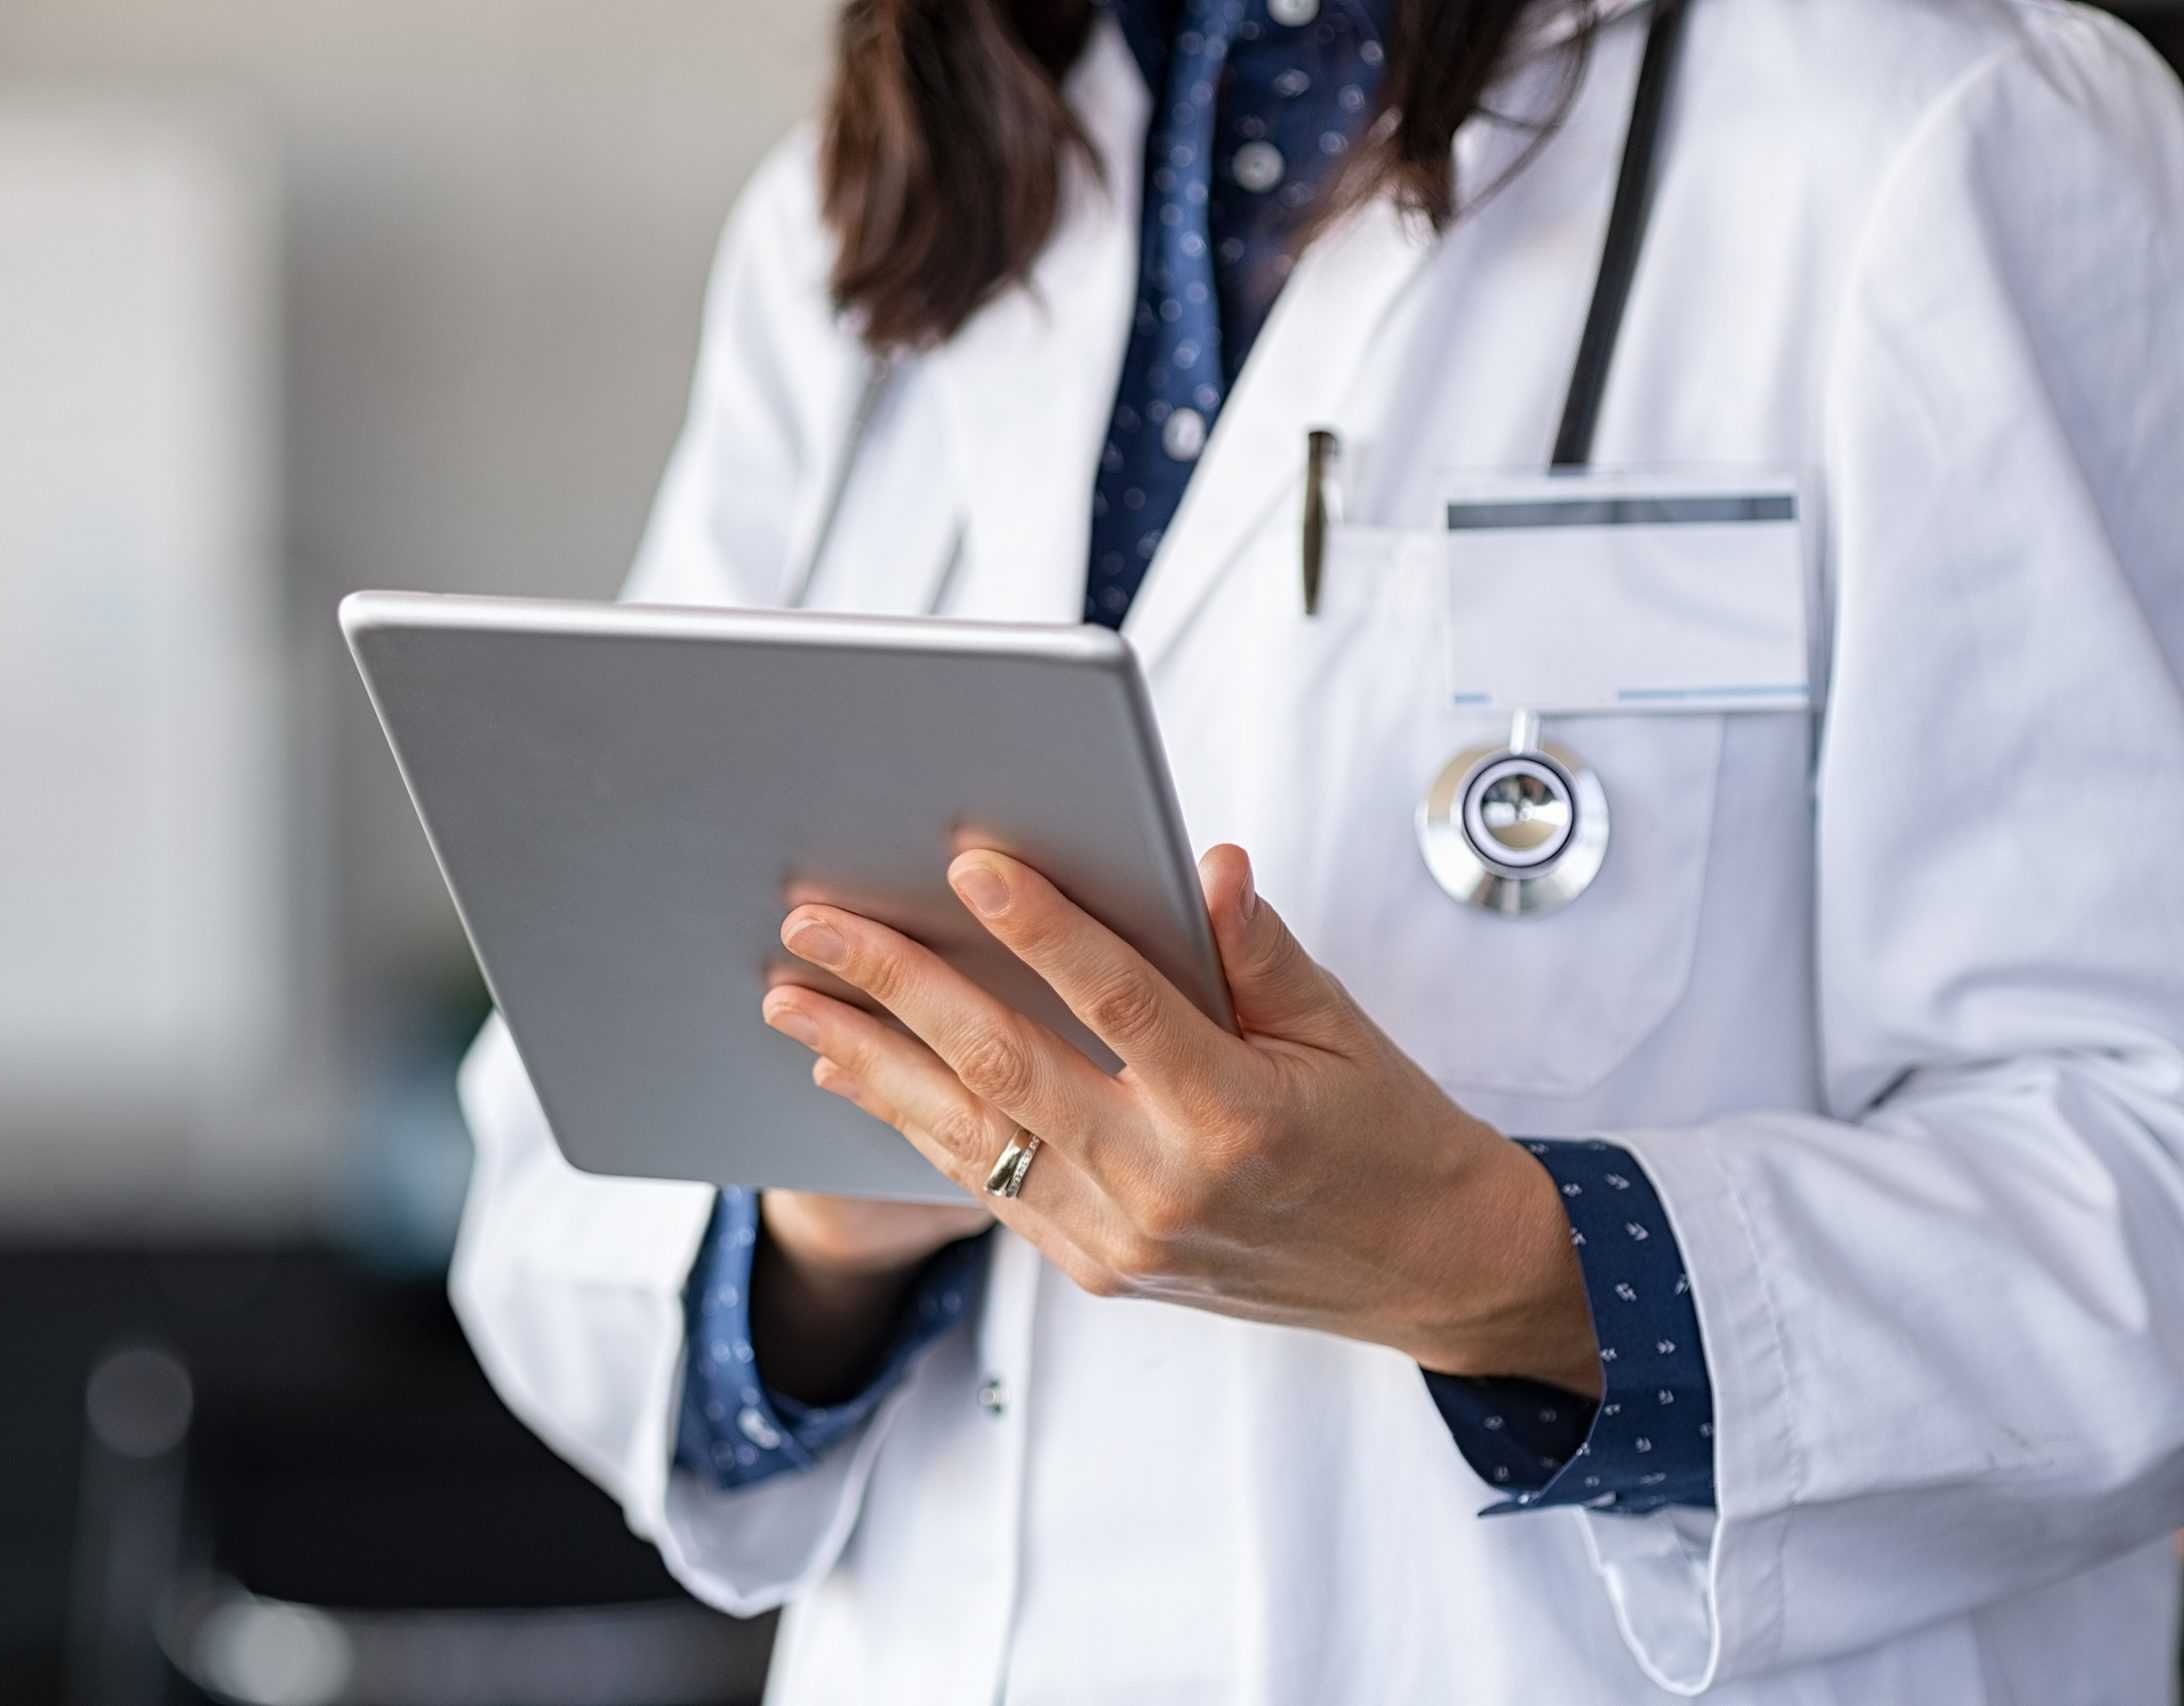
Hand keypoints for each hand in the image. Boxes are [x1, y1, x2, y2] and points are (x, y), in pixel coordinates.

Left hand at [760, 844, 1601, 1395]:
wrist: (1425, 1268)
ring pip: (969, 1134)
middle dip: (897, 987)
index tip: (971, 866)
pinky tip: (856, 1071)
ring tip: (793, 999)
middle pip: (1005, 1066)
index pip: (1119, 1001)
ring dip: (870, 1058)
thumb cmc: (1386, 1132)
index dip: (1042, 928)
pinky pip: (987, 1184)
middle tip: (816, 926)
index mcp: (1237, 1113)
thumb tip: (1201, 861)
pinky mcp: (1096, 1267)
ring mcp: (1120, 1237)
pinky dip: (914, 1123)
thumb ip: (1255, 948)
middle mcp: (1165, 1184)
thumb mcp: (1340, 1027)